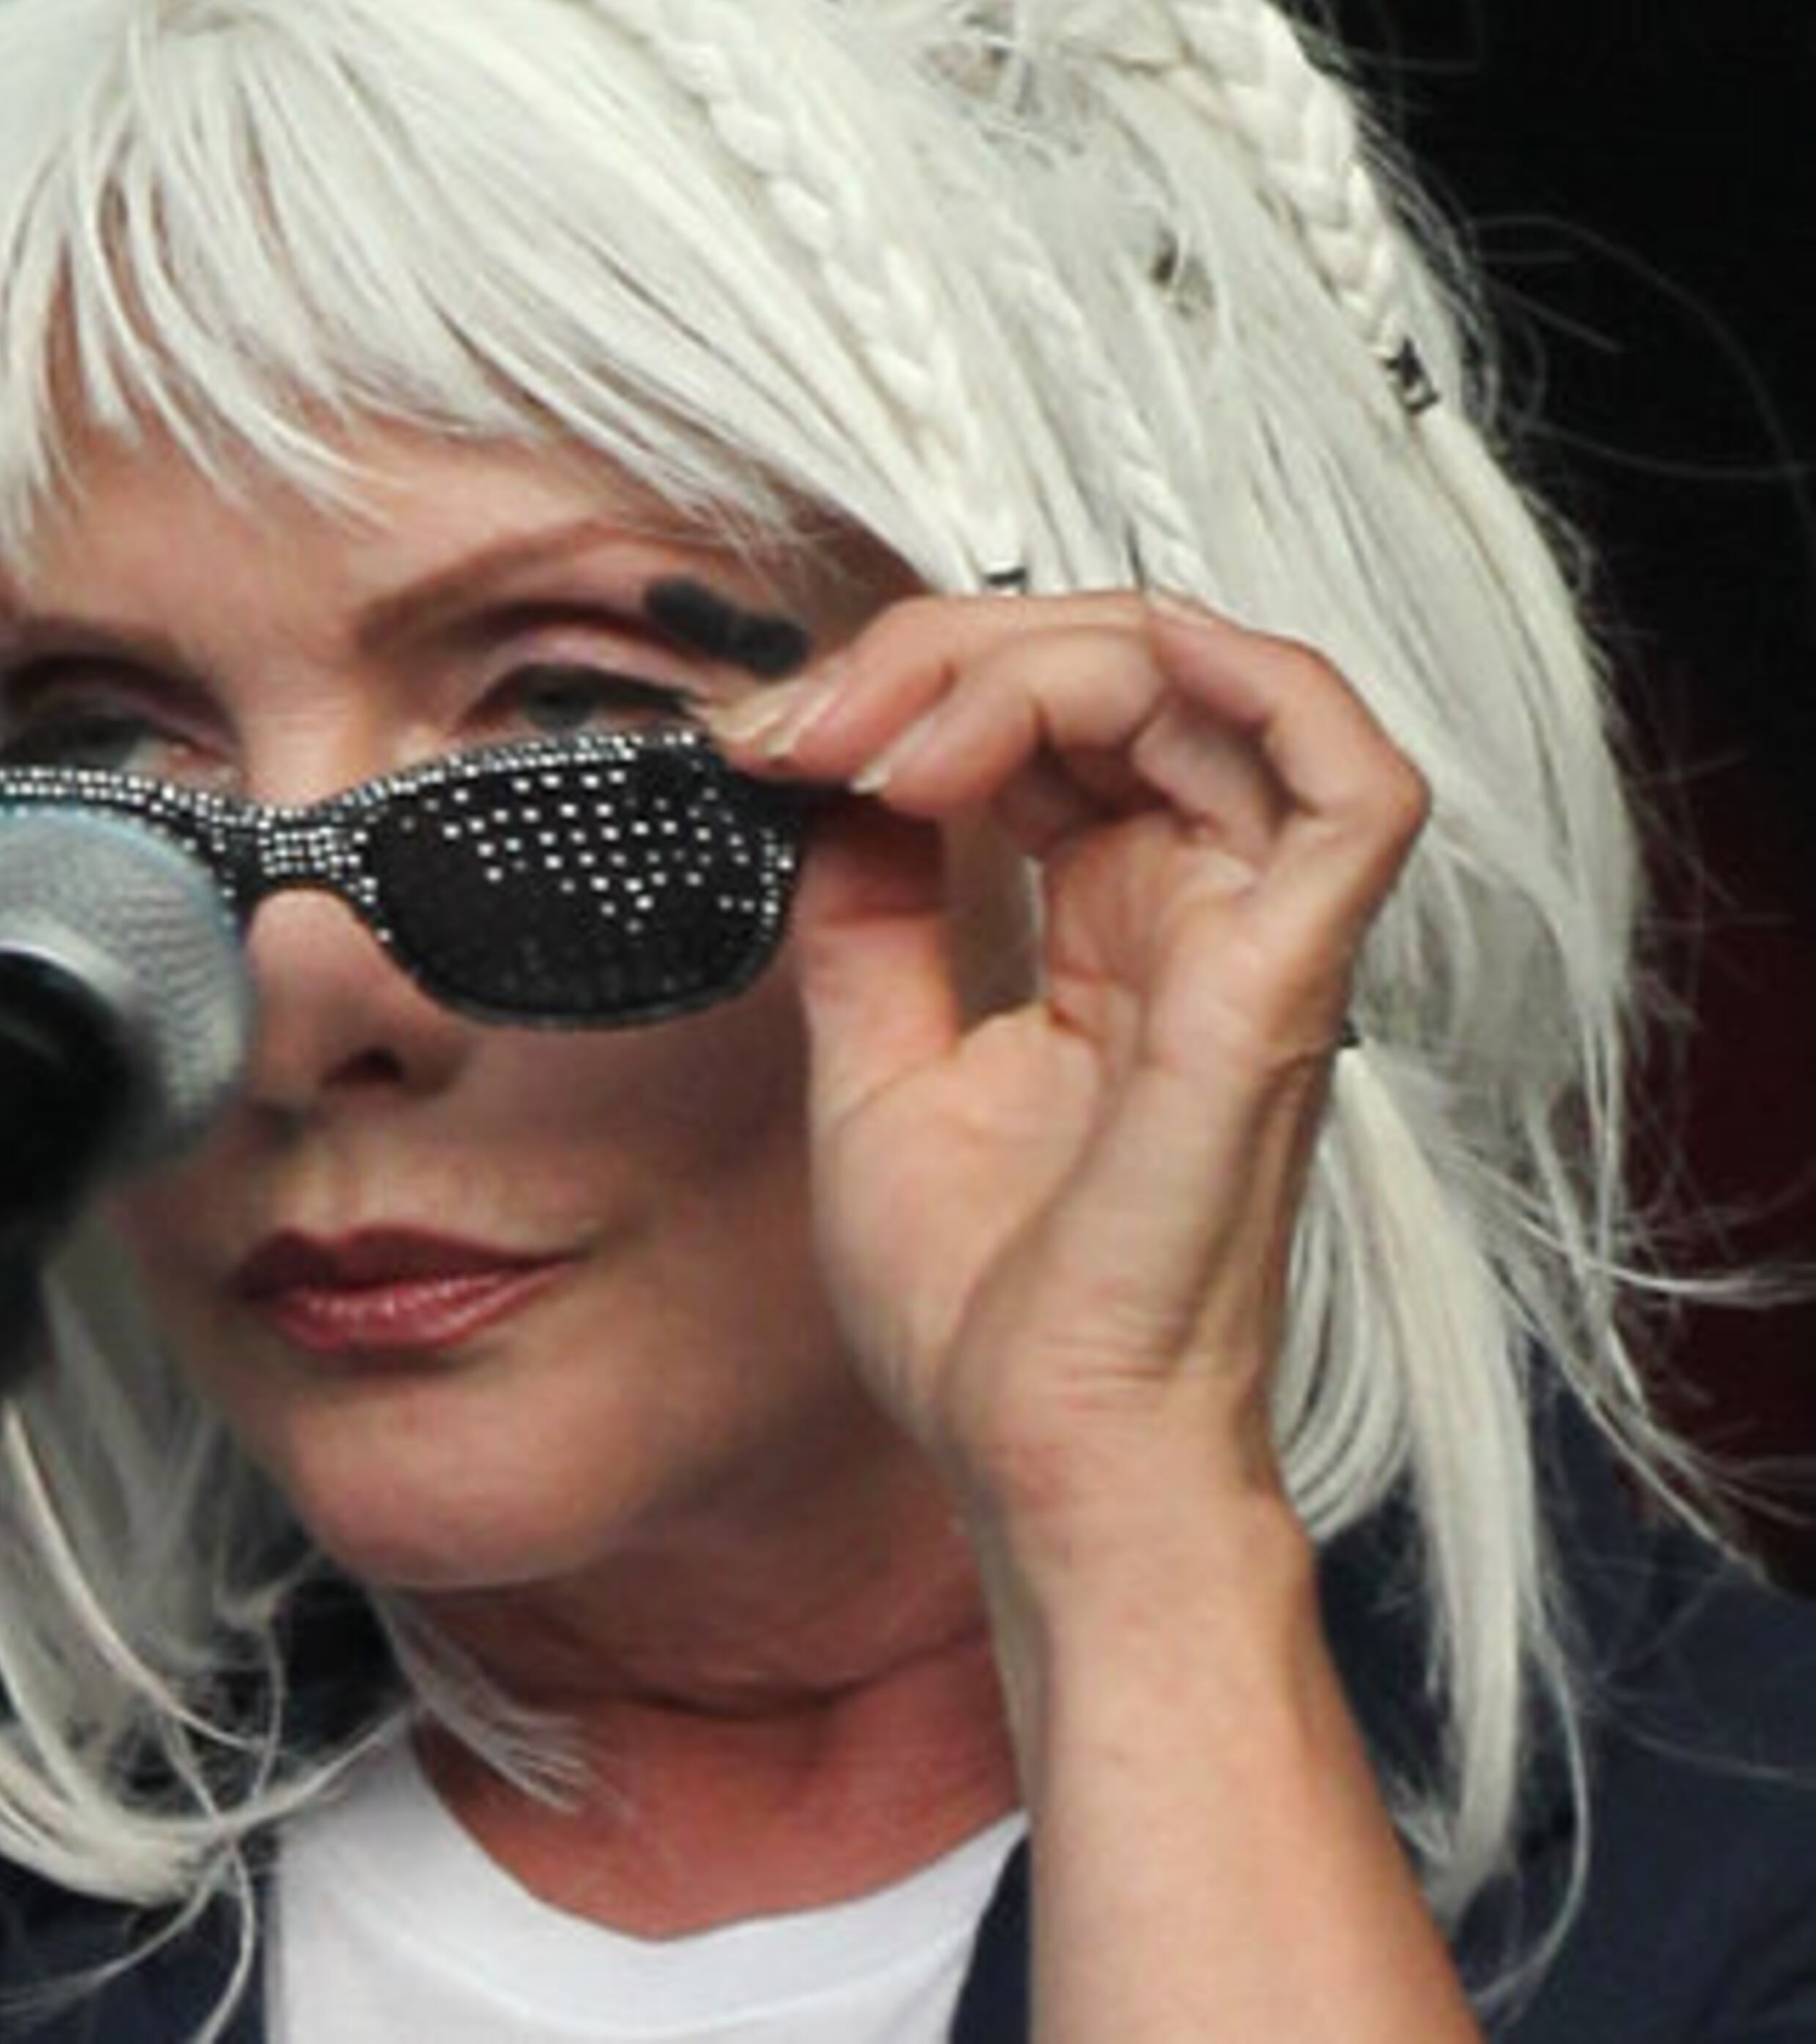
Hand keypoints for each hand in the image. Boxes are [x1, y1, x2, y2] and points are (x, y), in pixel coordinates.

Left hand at [714, 593, 1425, 1560]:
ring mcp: (1250, 932)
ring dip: (1023, 663)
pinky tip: (1073, 692)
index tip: (763, 749)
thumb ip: (867, 915)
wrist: (1039, 1456)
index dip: (903, 686)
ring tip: (890, 749)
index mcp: (1110, 923)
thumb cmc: (986, 1308)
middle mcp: (1192, 905)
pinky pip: (1351, 777)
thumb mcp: (874, 1063)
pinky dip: (1237, 680)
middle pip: (1107, 665)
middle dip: (931, 656)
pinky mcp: (1287, 976)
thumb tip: (824, 787)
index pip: (1042, 713)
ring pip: (1198, 678)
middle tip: (801, 735)